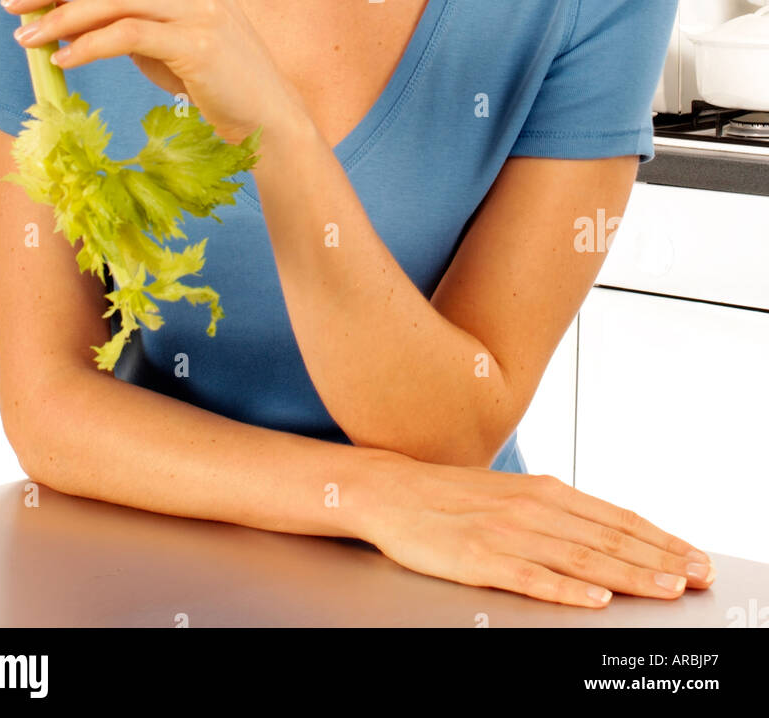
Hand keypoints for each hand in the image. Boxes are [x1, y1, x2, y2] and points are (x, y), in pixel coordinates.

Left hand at [0, 0, 311, 145]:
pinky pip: (128, 35)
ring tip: (27, 37)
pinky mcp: (200, 41)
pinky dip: (87, 46)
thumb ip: (120, 11)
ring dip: (61, 17)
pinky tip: (64, 60)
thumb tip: (53, 6)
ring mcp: (202, 4)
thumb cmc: (209, 73)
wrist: (265, 113)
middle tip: (11, 1)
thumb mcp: (162, 31)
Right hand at [363, 454, 714, 607]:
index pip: (616, 517)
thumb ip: (559, 513)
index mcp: (546, 491)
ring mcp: (508, 533)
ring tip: (666, 588)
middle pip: (608, 537)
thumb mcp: (515, 496)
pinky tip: (595, 599)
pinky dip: (568, 590)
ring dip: (630, 574)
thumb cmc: (455, 498)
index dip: (659, 538)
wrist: (393, 491)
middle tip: (698, 576)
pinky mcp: (480, 559)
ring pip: (581, 557)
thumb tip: (607, 534)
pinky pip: (532, 578)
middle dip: (660, 558)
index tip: (694, 556)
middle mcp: (534, 507)